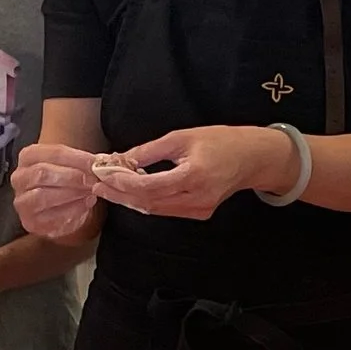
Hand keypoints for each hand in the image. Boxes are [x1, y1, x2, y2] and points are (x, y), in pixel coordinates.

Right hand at [12, 143, 101, 241]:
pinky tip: (86, 204)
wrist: (60, 209)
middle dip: (72, 176)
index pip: (53, 153)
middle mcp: (20, 178)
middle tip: (93, 180)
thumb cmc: (65, 182)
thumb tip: (101, 161)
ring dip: (71, 193)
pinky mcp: (30, 222)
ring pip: (43, 195)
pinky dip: (72, 210)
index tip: (96, 163)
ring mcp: (22, 201)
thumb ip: (83, 163)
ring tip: (90, 192)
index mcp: (28, 156)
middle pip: (43, 173)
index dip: (77, 158)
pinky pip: (50, 216)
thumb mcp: (72, 166)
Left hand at [88, 124, 291, 220]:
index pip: (149, 187)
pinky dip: (147, 201)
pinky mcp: (199, 213)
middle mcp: (197, 198)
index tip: (103, 175)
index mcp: (194, 176)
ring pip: (156, 210)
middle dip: (120, 195)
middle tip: (97, 186)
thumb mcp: (182, 137)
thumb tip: (122, 159)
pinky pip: (167, 210)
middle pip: (149, 203)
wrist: (252, 158)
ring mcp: (199, 210)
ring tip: (109, 188)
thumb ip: (151, 151)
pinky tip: (133, 191)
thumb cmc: (220, 141)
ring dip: (131, 200)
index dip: (123, 184)